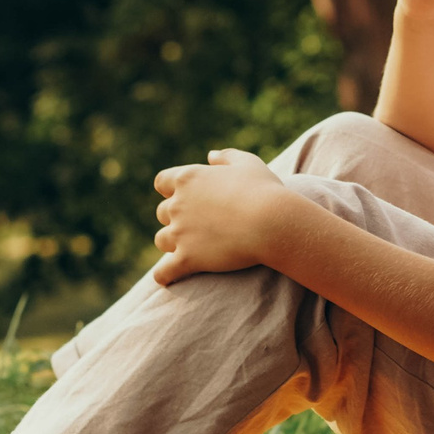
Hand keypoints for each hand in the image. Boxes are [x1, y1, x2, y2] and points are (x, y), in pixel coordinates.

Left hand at [151, 148, 294, 284]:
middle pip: (162, 212)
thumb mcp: (249, 164)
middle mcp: (177, 204)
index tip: (186, 196)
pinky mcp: (187, 258)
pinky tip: (168, 278)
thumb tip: (210, 155)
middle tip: (198, 225)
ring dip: (172, 243)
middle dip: (175, 218)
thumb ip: (227, 157)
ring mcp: (179, 233)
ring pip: (162, 240)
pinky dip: (164, 274)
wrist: (272, 222)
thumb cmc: (264, 191)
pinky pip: (164, 271)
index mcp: (188, 178)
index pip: (162, 182)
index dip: (172, 189)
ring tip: (190, 249)